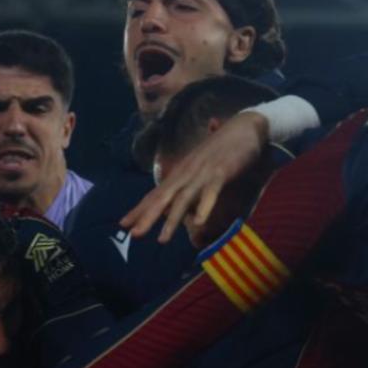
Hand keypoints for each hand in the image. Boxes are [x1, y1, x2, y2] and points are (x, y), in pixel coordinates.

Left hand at [121, 111, 268, 242]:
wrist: (245, 127)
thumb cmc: (222, 149)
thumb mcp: (201, 170)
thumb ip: (190, 188)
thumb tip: (184, 211)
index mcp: (180, 173)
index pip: (156, 194)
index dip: (140, 209)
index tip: (122, 223)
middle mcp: (186, 173)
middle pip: (163, 197)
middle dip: (147, 217)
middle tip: (133, 234)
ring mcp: (203, 172)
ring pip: (184, 199)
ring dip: (172, 220)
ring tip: (162, 240)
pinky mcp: (221, 172)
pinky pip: (211, 192)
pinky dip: (204, 207)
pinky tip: (199, 223)